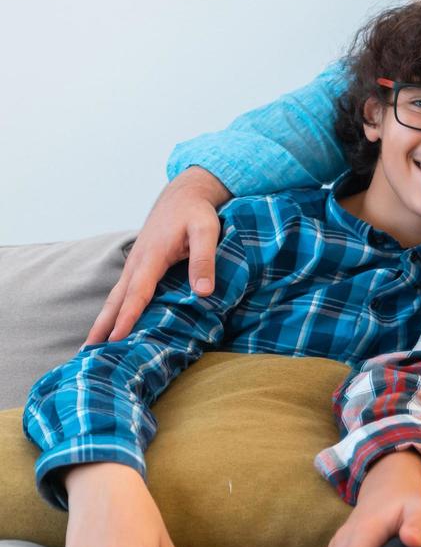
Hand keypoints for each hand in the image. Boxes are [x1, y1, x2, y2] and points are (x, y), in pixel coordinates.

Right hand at [87, 167, 230, 344]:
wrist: (184, 194)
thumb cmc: (196, 212)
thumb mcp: (207, 230)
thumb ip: (204, 259)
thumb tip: (203, 292)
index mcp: (152, 256)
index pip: (138, 292)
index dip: (127, 316)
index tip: (116, 339)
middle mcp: (137, 262)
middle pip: (116, 299)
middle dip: (102, 325)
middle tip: (87, 352)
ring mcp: (135, 264)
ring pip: (116, 296)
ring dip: (103, 320)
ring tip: (91, 345)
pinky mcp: (140, 265)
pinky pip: (124, 291)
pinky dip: (114, 310)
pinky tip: (112, 325)